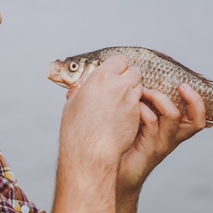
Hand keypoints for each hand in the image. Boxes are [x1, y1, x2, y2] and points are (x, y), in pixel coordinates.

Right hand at [59, 56, 143, 172]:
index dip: (118, 67)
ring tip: (121, 103)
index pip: (119, 60)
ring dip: (133, 92)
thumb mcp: (72, 104)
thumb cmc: (77, 130)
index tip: (114, 75)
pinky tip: (124, 116)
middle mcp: (118, 85)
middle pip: (134, 72)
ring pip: (139, 87)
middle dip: (129, 78)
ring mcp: (130, 99)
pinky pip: (140, 104)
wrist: (90, 152)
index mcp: (100, 77)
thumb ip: (80, 92)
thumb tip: (78, 89)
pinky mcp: (137, 114)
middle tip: (120, 88)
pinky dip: (135, 107)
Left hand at [117, 83, 205, 194]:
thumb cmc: (122, 141)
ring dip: (159, 98)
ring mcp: (162, 143)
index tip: (184, 85)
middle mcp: (172, 137)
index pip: (197, 116)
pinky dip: (142, 109)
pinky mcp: (149, 147)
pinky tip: (131, 106)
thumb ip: (143, 104)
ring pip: (173, 116)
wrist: (112, 169)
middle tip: (180, 86)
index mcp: (173, 129)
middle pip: (197, 121)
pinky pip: (151, 122)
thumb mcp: (137, 121)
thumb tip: (138, 79)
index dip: (197, 101)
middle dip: (193, 100)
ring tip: (143, 91)